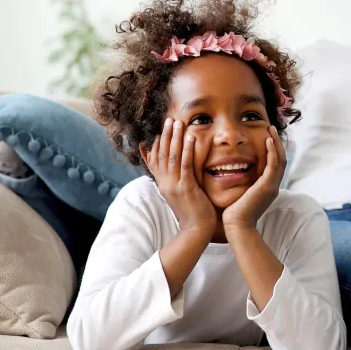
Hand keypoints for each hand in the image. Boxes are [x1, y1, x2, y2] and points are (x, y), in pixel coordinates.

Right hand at [143, 118, 216, 235]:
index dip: (155, 145)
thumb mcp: (180, 194)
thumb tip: (175, 171)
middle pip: (161, 155)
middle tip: (168, 120)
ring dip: (174, 138)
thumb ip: (176, 181)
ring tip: (177, 122)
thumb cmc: (193, 212)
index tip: (158, 131)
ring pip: (172, 157)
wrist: (196, 230)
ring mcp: (174, 185)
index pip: (154, 161)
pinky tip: (190, 138)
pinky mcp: (186, 187)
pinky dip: (187, 150)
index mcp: (163, 185)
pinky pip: (186, 165)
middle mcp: (165, 183)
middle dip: (165, 136)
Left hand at [223, 126, 285, 229]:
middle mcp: (273, 186)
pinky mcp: (267, 186)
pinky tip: (267, 141)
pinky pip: (273, 165)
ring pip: (280, 159)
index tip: (266, 136)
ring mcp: (272, 186)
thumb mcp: (240, 195)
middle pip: (281, 159)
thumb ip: (242, 184)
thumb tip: (232, 174)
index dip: (273, 150)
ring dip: (276, 143)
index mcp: (268, 188)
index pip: (275, 165)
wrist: (237, 226)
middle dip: (277, 143)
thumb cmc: (234, 213)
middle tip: (271, 128)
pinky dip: (272, 152)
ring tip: (270, 130)